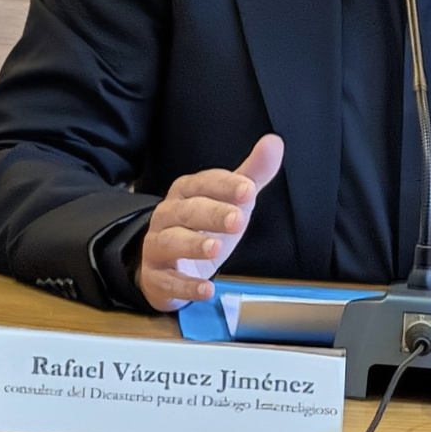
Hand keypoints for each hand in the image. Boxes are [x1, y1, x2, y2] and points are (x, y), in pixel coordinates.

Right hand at [135, 134, 284, 312]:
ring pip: (171, 241)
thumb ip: (252, 174)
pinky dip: (187, 286)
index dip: (226, 185)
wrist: (167, 265)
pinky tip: (207, 288)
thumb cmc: (203, 227)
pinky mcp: (156, 277)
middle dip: (214, 214)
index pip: (204, 183)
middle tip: (239, 219)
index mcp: (187, 192)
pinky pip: (168, 281)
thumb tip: (274, 143)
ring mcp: (157, 245)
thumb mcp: (230, 200)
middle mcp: (168, 215)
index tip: (248, 189)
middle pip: (188, 211)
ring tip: (216, 248)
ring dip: (194, 245)